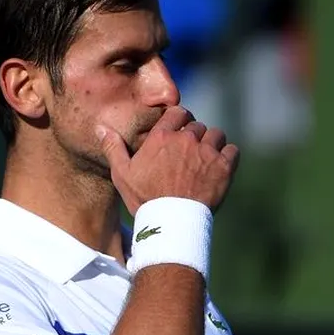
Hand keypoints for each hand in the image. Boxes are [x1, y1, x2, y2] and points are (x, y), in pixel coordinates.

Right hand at [97, 108, 239, 214]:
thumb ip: (113, 147)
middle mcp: (185, 140)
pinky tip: (220, 167)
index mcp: (161, 137)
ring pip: (216, 135)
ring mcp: (206, 152)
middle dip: (195, 136)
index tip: (180, 130)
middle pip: (197, 125)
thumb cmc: (144, 199)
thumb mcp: (122, 174)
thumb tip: (101, 127)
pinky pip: (232, 150)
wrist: (171, 223)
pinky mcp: (223, 167)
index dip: (180, 119)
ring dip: (212, 144)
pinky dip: (228, 156)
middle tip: (191, 152)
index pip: (177, 112)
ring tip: (205, 159)